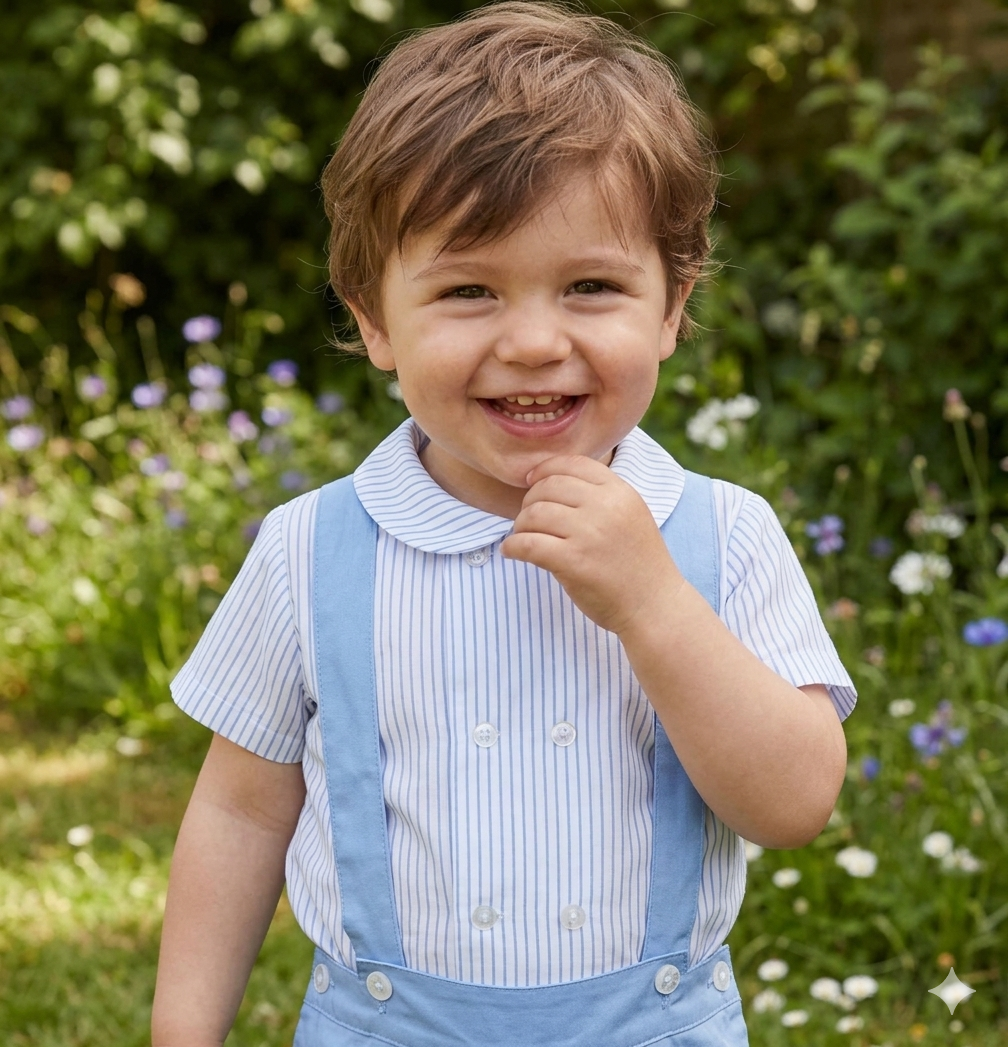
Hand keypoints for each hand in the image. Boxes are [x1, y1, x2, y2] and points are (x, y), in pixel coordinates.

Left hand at [500, 455, 684, 633]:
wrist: (654, 606)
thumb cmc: (637, 564)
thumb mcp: (630, 516)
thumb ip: (600, 497)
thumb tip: (548, 482)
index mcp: (620, 492)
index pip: (572, 464)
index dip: (545, 469)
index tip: (531, 481)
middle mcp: (606, 507)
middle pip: (548, 486)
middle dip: (530, 501)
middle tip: (527, 520)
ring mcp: (589, 533)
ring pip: (534, 513)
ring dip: (520, 525)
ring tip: (522, 537)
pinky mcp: (573, 561)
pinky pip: (528, 543)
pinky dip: (513, 546)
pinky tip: (512, 552)